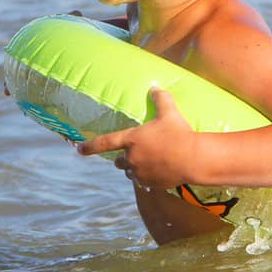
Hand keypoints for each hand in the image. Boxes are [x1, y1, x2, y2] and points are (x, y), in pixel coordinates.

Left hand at [75, 86, 196, 188]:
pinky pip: (144, 182)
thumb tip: (155, 87)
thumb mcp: (170, 112)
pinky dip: (148, 177)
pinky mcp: (151, 184)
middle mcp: (131, 158)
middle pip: (118, 161)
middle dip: (123, 158)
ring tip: (149, 162)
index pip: (104, 143)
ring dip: (135, 168)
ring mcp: (140, 173)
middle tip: (134, 152)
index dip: (89, 146)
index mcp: (131, 140)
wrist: (193, 158)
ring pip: (131, 173)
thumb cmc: (179, 133)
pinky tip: (160, 171)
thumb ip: (160, 99)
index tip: (78, 149)